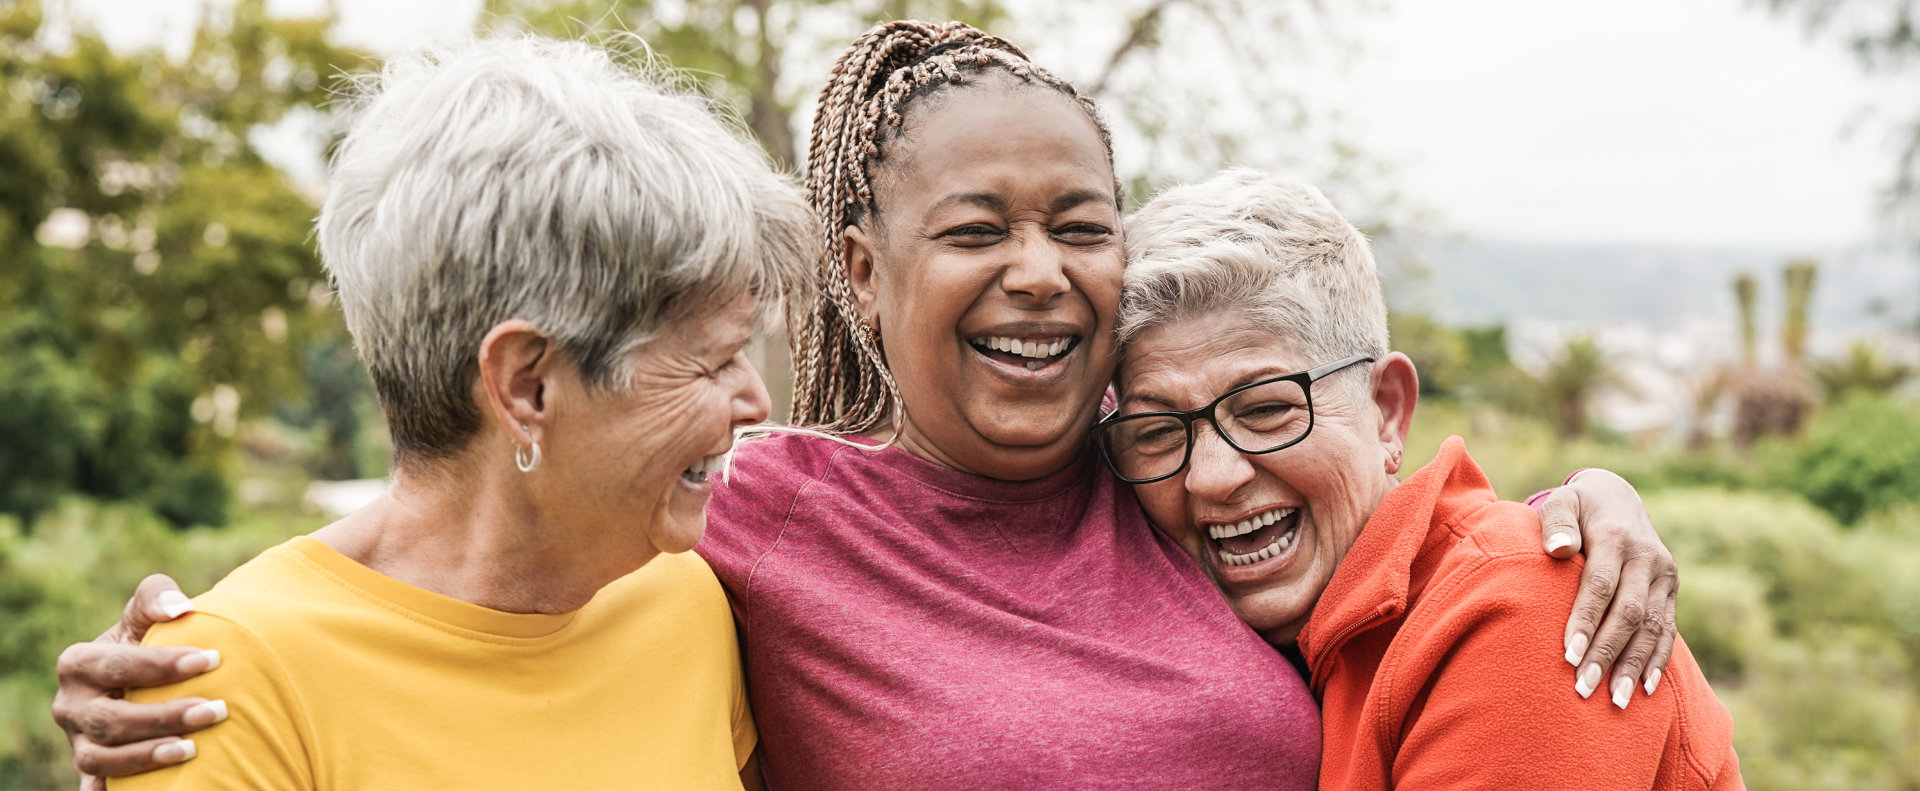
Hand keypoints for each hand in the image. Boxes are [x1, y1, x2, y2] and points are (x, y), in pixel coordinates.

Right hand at [51, 574, 227, 788]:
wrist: (141, 679)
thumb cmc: (147, 641)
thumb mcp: (145, 616)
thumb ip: (156, 597)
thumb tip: (180, 608)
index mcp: (78, 663)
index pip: (116, 665)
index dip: (162, 664)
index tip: (212, 659)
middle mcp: (70, 705)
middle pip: (109, 718)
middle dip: (163, 716)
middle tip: (216, 710)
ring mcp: (78, 741)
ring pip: (99, 758)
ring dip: (146, 756)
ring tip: (193, 750)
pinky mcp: (92, 768)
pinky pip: (96, 785)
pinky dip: (110, 790)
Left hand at [1537, 469, 1678, 710]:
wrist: (1618, 497)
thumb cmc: (1577, 507)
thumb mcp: (1562, 502)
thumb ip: (1555, 522)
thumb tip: (1558, 549)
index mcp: (1616, 536)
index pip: (1601, 585)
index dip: (1586, 621)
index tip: (1569, 656)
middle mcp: (1647, 557)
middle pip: (1629, 613)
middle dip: (1607, 653)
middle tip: (1583, 688)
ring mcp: (1664, 575)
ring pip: (1653, 627)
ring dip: (1633, 666)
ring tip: (1614, 701)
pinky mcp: (1671, 589)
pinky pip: (1668, 629)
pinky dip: (1657, 660)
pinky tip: (1644, 688)